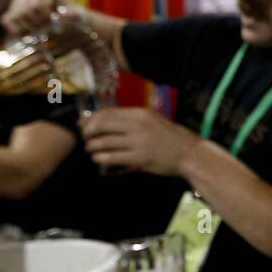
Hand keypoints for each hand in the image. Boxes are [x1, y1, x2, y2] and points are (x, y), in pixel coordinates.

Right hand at [1, 0, 73, 36]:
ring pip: (15, 16)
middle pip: (25, 11)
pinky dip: (15, 30)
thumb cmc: (69, 14)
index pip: (36, 6)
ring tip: (38, 31)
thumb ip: (73, 15)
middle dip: (36, 24)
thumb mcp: (75, 14)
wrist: (63, 15)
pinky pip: (6, 20)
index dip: (44, 19)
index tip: (52, 23)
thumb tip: (63, 16)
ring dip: (27, 28)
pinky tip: (26, 34)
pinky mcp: (11, 8)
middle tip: (45, 29)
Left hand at [80, 107, 199, 176]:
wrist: (188, 153)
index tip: (82, 123)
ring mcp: (138, 142)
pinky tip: (98, 158)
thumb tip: (106, 120)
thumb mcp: (152, 120)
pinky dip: (101, 158)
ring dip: (92, 146)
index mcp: (140, 113)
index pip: (108, 112)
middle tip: (85, 137)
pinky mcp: (138, 159)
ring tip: (90, 149)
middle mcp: (137, 125)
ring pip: (104, 142)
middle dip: (88, 132)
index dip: (91, 118)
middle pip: (102, 125)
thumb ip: (132, 120)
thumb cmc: (170, 137)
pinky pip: (112, 157)